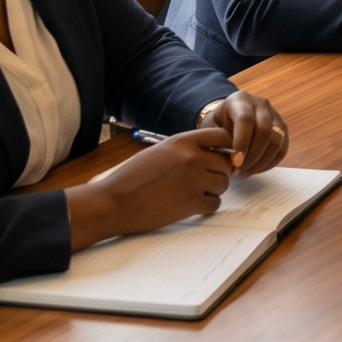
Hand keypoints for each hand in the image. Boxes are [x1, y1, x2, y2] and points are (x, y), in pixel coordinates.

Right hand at [65, 128, 231, 247]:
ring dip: (213, 190)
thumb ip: (184, 149)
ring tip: (195, 192)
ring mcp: (193, 181)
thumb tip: (208, 153)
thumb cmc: (131, 177)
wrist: (115, 202)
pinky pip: (215, 203)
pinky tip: (192, 205)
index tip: (219, 156)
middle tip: (206, 179)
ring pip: (223, 184)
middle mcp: (192, 158)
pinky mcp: (191, 204)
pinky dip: (207, 206)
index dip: (225, 147)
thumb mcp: (159, 151)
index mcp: (182, 141)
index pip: (222, 136)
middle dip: (219, 172)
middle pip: (226, 163)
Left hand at [196, 92, 289, 173]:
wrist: (228, 118)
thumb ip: (219, 142)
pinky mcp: (283, 129)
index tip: (235, 162)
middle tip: (239, 170)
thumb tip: (231, 162)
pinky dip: (269, 164)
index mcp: (240, 100)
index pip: (246, 119)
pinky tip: (254, 169)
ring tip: (245, 172)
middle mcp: (261, 104)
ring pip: (277, 141)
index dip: (241, 142)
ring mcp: (275, 116)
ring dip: (261, 162)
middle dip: (253, 155)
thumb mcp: (211, 129)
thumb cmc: (217, 125)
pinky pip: (282, 150)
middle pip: (265, 130)